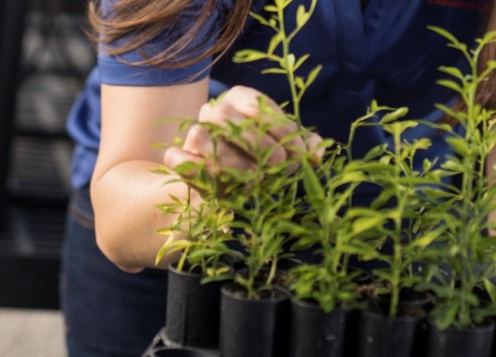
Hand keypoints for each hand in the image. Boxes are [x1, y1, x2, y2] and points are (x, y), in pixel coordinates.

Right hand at [162, 86, 321, 187]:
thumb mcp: (287, 151)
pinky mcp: (179, 159)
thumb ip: (304, 148)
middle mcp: (213, 112)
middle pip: (222, 114)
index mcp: (240, 99)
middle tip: (278, 165)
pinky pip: (177, 158)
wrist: (230, 183)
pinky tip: (223, 185)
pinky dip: (196, 171)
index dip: (278, 127)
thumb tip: (319, 153)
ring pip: (200, 136)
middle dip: (254, 141)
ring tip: (255, 178)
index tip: (297, 153)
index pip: (255, 103)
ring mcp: (193, 135)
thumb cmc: (263, 159)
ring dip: (231, 160)